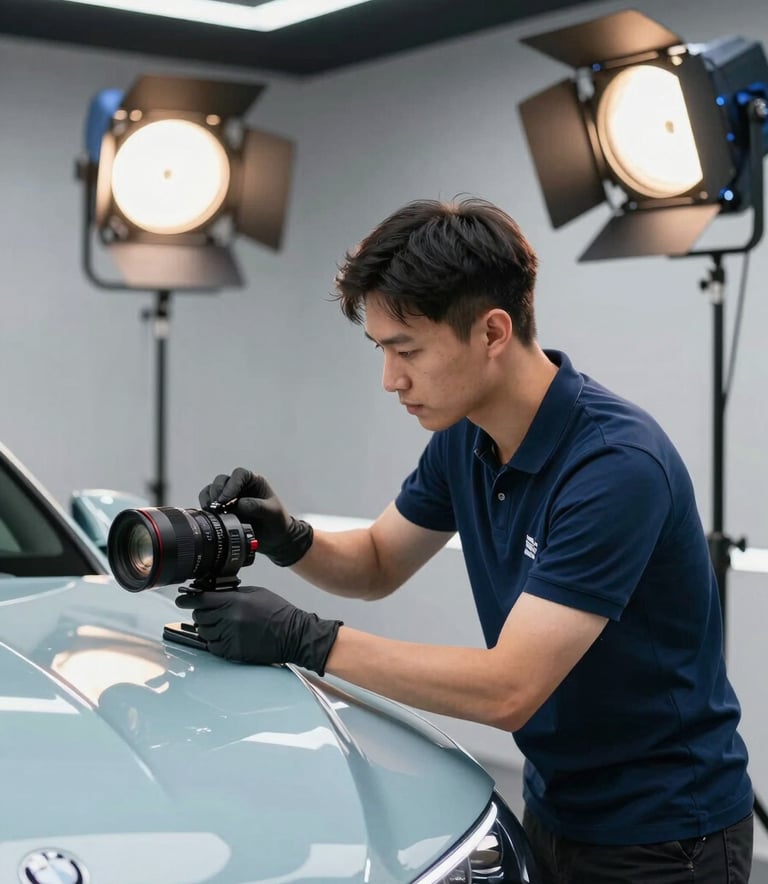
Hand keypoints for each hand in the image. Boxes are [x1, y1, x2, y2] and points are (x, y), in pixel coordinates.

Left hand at [175, 586, 341, 673]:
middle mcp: (229, 619)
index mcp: (234, 602)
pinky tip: (225, 635)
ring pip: (204, 631)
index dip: (187, 599)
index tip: (181, 600)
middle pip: (200, 616)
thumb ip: (232, 593)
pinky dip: (214, 641)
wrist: (293, 634)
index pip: (201, 600)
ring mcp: (230, 637)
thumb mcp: (255, 593)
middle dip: (201, 612)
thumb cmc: (278, 612)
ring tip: (221, 624)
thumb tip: (212, 593)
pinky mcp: (233, 652)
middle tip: (209, 612)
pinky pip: (212, 646)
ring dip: (208, 627)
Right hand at [199, 468, 312, 566]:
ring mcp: (229, 498)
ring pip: (212, 490)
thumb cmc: (277, 521)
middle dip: (217, 492)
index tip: (227, 499)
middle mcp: (240, 486)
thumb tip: (238, 504)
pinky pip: (208, 503)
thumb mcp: (273, 512)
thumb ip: (257, 506)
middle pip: (222, 480)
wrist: (274, 538)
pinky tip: (210, 516)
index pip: (240, 474)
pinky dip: (205, 507)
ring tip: (214, 512)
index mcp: (254, 481)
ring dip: (209, 499)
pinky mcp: (222, 509)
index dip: (231, 484)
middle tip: (218, 506)